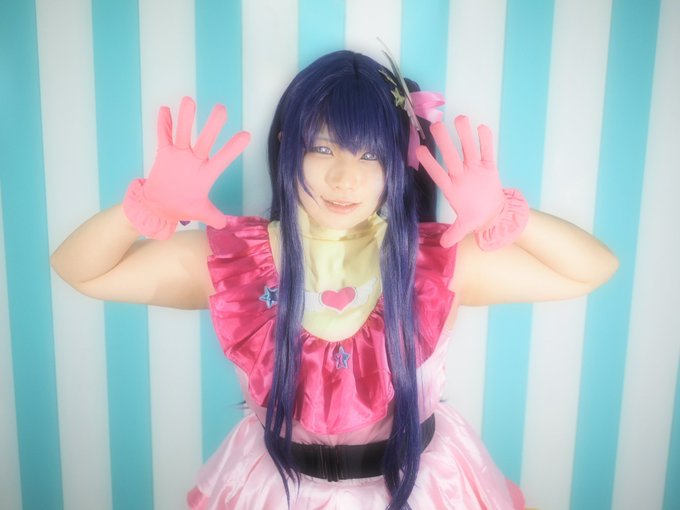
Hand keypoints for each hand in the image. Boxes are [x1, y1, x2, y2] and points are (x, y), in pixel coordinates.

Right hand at [123, 96, 249, 238]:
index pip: (222, 159)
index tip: (246, 135)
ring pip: (184, 133)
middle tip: (221, 109)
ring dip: (186, 118)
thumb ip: (212, 216)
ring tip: (189, 101)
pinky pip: (163, 136)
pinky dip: (163, 124)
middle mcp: (195, 160)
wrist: (160, 206)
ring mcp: (179, 155)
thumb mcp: (200, 212)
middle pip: (205, 140)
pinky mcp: (164, 154)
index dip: (233, 148)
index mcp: (206, 174)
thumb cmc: (182, 207)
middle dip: (212, 126)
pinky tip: (165, 110)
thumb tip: (224, 225)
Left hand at [416, 116, 509, 247]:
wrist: (492, 212)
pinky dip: (485, 141)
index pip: (438, 174)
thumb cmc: (474, 215)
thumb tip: (444, 245)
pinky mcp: (489, 168)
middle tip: (436, 125)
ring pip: (468, 150)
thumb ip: (455, 234)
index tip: (418, 150)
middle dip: (445, 142)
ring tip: (460, 118)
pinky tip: (482, 128)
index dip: (429, 163)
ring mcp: (475, 169)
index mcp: (452, 188)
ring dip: (465, 135)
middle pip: (452, 157)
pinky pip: (487, 153)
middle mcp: (461, 175)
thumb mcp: (465, 227)